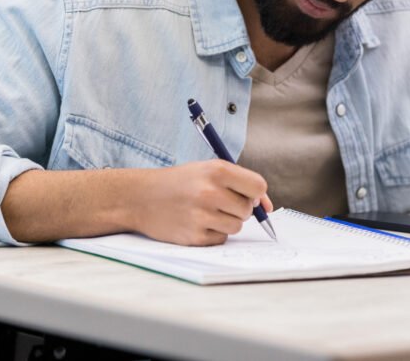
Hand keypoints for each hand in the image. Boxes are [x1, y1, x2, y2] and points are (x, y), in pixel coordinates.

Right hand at [131, 160, 273, 245]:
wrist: (141, 197)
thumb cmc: (181, 182)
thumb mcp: (208, 170)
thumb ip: (240, 183)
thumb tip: (268, 208)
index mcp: (217, 170)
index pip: (258, 187)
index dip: (255, 193)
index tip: (246, 195)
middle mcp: (210, 192)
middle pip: (248, 209)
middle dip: (238, 207)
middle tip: (218, 201)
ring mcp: (201, 216)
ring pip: (237, 226)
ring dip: (226, 221)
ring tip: (206, 211)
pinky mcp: (194, 236)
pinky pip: (221, 239)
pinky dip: (213, 233)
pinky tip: (196, 222)